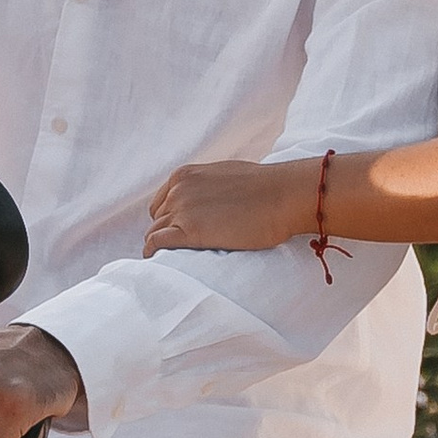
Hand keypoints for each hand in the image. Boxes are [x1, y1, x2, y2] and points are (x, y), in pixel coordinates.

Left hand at [145, 158, 321, 255]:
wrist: (283, 195)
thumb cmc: (265, 187)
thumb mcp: (225, 176)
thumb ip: (207, 188)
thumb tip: (208, 202)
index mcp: (185, 176)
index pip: (162, 202)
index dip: (169, 219)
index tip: (178, 232)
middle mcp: (178, 190)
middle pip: (158, 219)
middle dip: (166, 233)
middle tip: (178, 250)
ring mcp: (182, 210)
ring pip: (155, 233)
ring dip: (161, 246)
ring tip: (172, 260)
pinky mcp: (190, 231)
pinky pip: (157, 244)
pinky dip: (154, 253)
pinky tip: (160, 261)